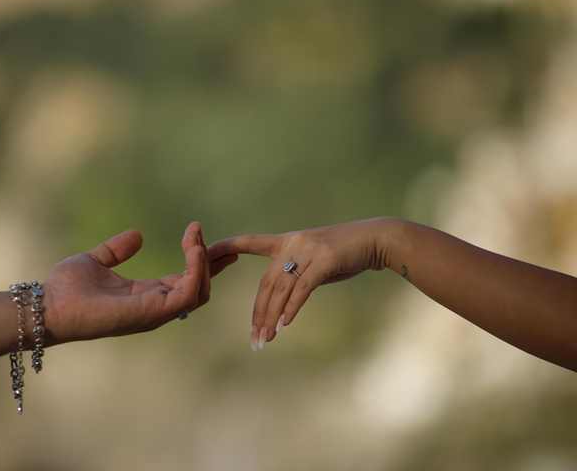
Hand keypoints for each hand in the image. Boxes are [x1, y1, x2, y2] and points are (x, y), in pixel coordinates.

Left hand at [42, 222, 236, 342]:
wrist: (48, 305)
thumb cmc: (66, 289)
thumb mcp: (97, 261)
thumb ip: (117, 250)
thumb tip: (138, 235)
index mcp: (146, 294)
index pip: (186, 280)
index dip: (200, 259)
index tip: (203, 232)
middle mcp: (155, 306)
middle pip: (200, 287)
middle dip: (212, 261)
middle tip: (209, 233)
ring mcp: (155, 311)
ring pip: (199, 291)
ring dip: (204, 261)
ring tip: (196, 235)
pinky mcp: (151, 312)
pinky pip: (188, 293)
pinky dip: (196, 270)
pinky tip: (193, 248)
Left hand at [207, 219, 389, 349]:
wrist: (376, 240)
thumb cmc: (346, 254)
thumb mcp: (315, 261)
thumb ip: (296, 275)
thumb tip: (282, 302)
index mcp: (286, 241)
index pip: (249, 242)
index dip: (226, 246)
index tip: (204, 252)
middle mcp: (292, 244)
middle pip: (266, 283)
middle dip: (258, 313)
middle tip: (253, 339)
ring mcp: (308, 251)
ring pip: (281, 289)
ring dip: (272, 318)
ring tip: (266, 340)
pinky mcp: (324, 261)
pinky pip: (302, 289)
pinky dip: (291, 309)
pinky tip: (284, 326)